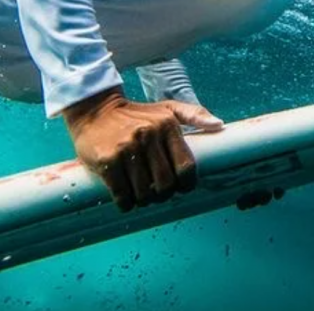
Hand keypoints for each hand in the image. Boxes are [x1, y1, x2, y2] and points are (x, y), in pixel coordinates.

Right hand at [63, 88, 223, 210]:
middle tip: (156, 191)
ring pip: (144, 194)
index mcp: (167, 125)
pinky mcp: (107, 160)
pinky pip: (123, 196)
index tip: (180, 187)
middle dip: (163, 194)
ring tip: (139, 192)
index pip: (186, 168)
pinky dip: (126, 204)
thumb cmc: (135, 114)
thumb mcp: (166, 109)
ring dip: (143, 200)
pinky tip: (125, 198)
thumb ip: (193, 115)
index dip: (186, 184)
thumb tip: (219, 125)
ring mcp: (126, 148)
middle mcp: (148, 135)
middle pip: (166, 185)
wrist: (94, 110)